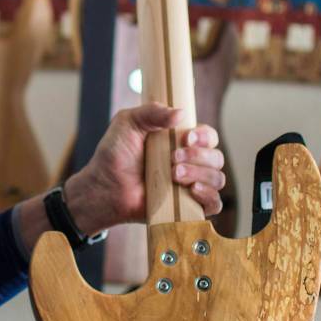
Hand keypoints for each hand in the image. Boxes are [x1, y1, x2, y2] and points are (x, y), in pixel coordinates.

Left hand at [64, 102, 224, 231]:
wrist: (103, 188)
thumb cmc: (114, 154)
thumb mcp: (128, 123)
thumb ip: (151, 112)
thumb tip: (181, 113)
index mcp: (180, 141)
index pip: (208, 136)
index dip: (204, 136)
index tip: (186, 138)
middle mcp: (189, 163)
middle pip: (216, 157)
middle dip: (199, 156)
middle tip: (173, 158)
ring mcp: (189, 186)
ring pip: (217, 179)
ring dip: (200, 175)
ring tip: (174, 175)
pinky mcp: (187, 208)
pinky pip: (214, 204)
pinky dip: (209, 197)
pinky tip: (192, 191)